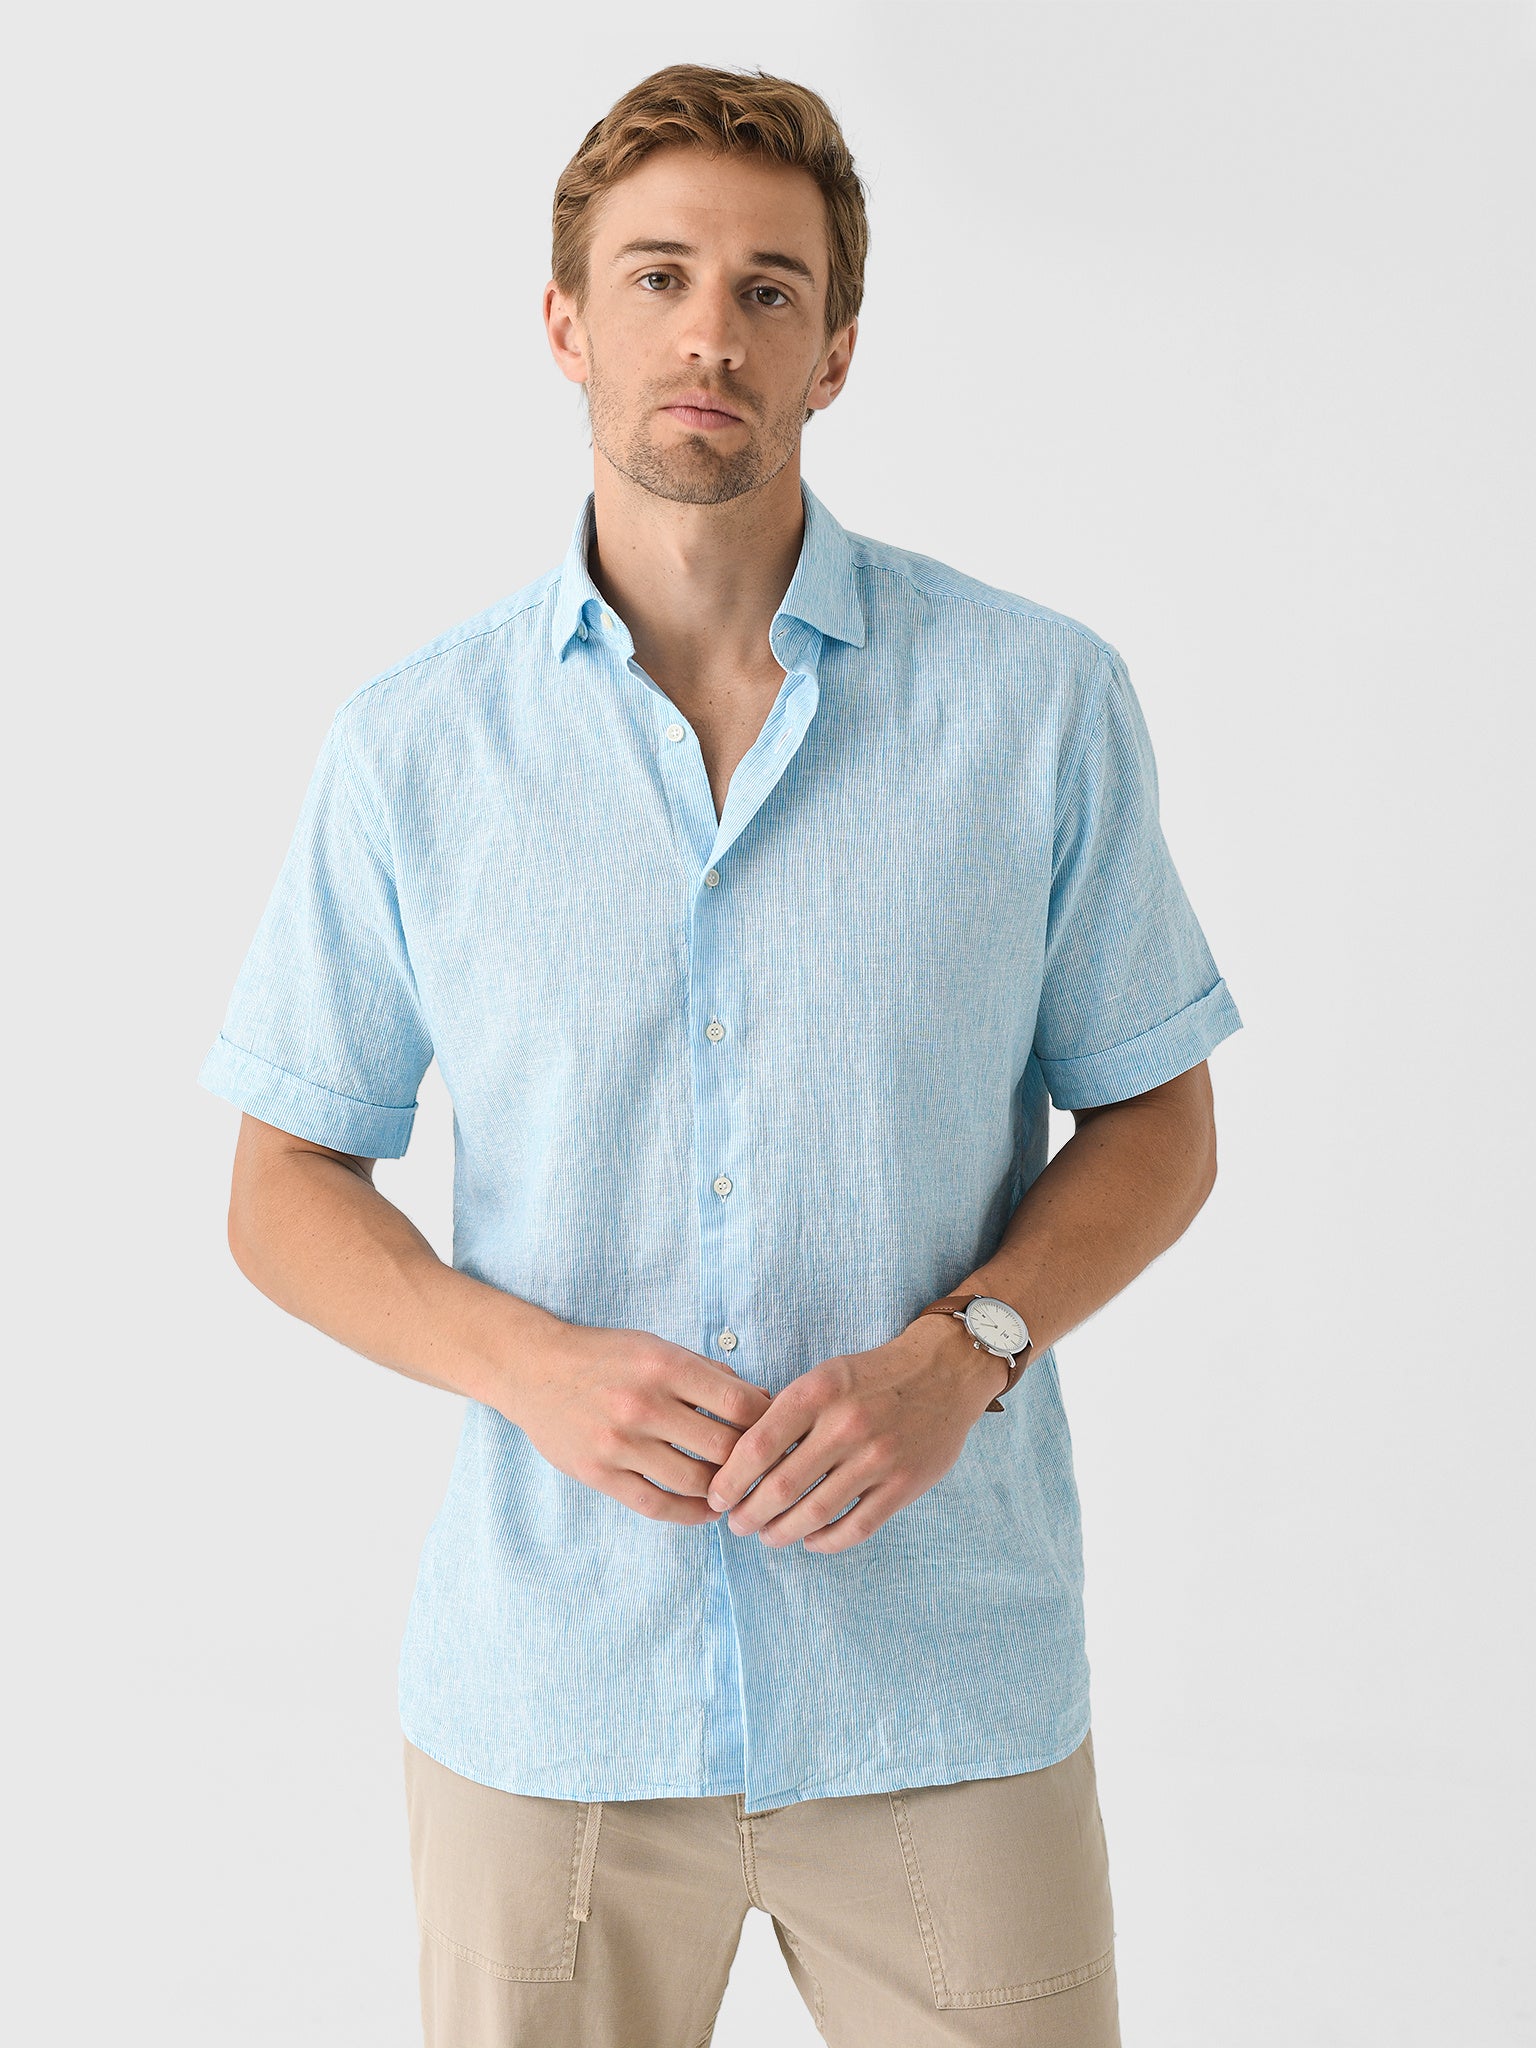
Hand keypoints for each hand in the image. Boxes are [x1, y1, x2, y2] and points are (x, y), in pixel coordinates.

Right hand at [510, 1324, 773, 1524]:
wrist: (533, 1369)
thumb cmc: (604, 1356)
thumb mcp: (657, 1346)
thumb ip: (706, 1373)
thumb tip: (761, 1400)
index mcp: (664, 1366)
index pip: (739, 1403)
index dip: (767, 1421)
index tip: (776, 1431)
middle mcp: (643, 1404)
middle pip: (723, 1447)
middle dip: (750, 1461)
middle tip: (763, 1469)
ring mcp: (619, 1443)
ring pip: (694, 1482)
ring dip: (722, 1490)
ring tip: (735, 1490)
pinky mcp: (599, 1473)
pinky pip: (657, 1505)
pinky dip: (690, 1513)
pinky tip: (706, 1510)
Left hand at [704, 1318, 1006, 1552]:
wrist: (946, 1371)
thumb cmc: (873, 1376)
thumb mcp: (825, 1375)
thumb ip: (786, 1412)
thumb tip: (739, 1460)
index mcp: (818, 1392)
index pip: (757, 1447)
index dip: (729, 1480)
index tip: (717, 1498)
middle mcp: (846, 1424)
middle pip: (780, 1487)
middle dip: (749, 1515)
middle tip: (736, 1526)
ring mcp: (878, 1457)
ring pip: (815, 1513)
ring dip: (782, 1533)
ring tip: (768, 1537)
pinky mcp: (904, 1484)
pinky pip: (856, 1527)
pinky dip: (826, 1541)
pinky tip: (811, 1540)